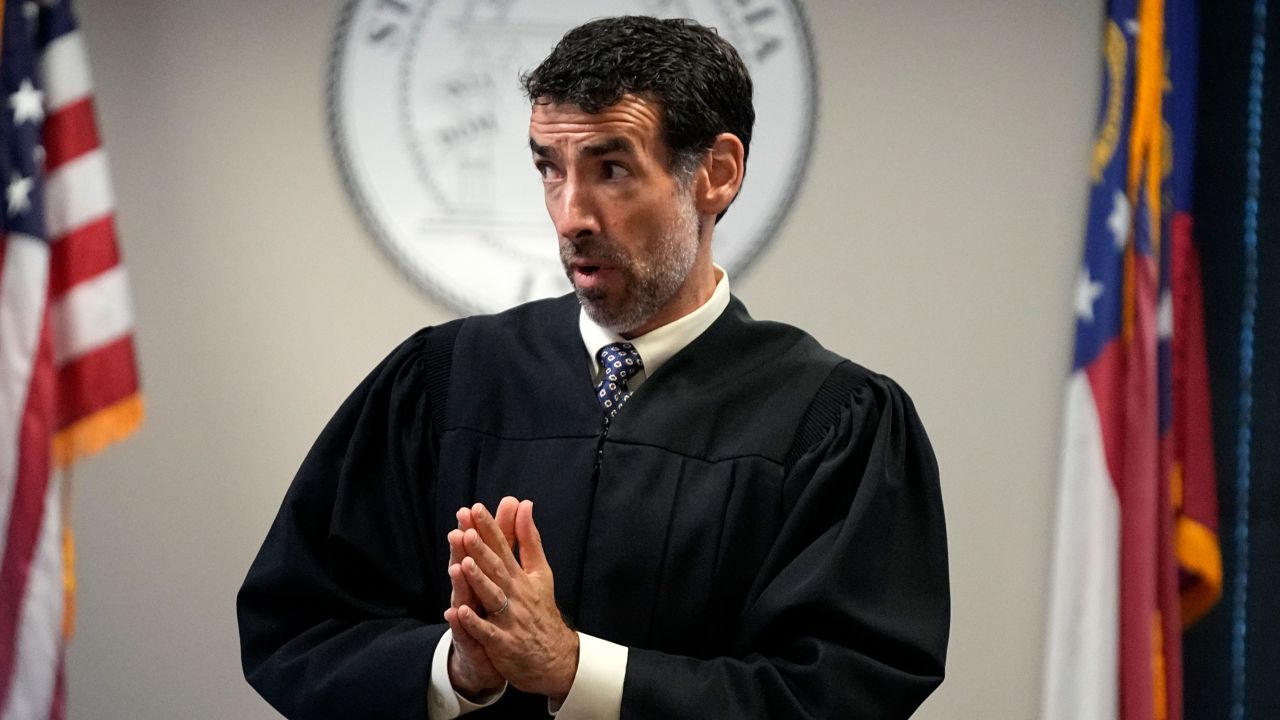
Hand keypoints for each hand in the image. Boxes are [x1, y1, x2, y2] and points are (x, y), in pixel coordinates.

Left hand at [454, 498, 578, 701]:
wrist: (554, 656)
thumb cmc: (540, 609)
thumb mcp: (540, 572)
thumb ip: (528, 539)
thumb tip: (524, 505)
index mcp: (520, 576)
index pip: (503, 547)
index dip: (489, 528)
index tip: (475, 508)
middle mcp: (515, 594)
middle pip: (496, 568)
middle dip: (481, 549)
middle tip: (466, 530)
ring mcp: (509, 618)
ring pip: (492, 597)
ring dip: (478, 581)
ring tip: (464, 563)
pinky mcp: (503, 643)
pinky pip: (487, 632)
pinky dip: (474, 623)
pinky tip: (459, 611)